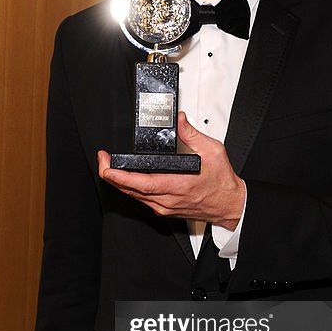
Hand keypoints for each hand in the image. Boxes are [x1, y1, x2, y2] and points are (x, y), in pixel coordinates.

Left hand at [98, 113, 244, 228]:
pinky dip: (131, 190)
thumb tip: (179, 119)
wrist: (229, 204)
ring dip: (119, 183)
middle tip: (103, 160)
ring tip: (110, 167)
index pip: (139, 183)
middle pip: (129, 190)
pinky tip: (128, 180)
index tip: (106, 164)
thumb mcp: (212, 151)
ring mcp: (164, 207)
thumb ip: (192, 134)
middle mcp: (167, 200)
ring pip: (133, 197)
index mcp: (177, 185)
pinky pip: (141, 200)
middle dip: (111, 176)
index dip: (118, 175)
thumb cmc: (222, 182)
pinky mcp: (164, 210)